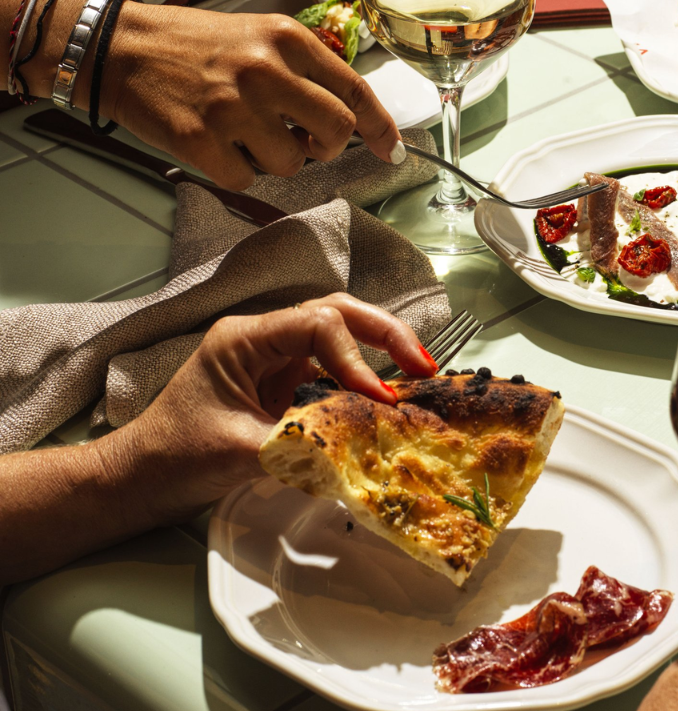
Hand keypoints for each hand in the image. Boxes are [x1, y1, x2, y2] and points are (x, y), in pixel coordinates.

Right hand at [100, 2, 403, 188]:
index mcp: (287, 41)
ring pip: (293, 165)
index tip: (390, 149)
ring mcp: (233, 109)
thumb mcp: (259, 37)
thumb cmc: (195, 46)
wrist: (119, 48)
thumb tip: (350, 116)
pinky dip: (237, 171)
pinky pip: (247, 181)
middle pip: (336, 132)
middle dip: (327, 148)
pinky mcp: (202, 142)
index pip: (354, 90)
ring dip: (276, 160)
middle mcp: (266, 72)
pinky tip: (217, 144)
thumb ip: (305, 71)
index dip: (380, 126)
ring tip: (244, 133)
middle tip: (304, 142)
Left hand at [127, 294, 435, 522]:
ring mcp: (276, 358)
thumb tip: (360, 449)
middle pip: (338, 312)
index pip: (317, 325)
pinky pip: (334, 368)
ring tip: (419, 370)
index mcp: (244, 339)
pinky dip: (365, 377)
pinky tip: (387, 395)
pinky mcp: (285, 382)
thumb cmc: (175, 455)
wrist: (142, 477)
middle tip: (423, 364)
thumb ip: (302, 444)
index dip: (355, 358)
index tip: (377, 399)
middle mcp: (264, 338)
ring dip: (382, 347)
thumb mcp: (241, 451)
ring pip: (341, 333)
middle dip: (385, 333)